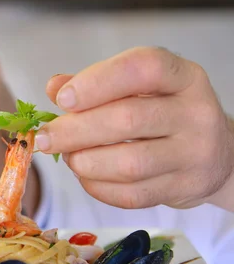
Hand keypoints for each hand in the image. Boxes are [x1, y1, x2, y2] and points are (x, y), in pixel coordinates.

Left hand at [35, 47, 233, 209]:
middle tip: (46, 137)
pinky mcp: (184, 188)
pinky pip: (131, 195)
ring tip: (68, 157)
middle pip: (128, 119)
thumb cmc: (164, 114)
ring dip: (85, 162)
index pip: (142, 68)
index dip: (97, 82)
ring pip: (129, 163)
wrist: (218, 155)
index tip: (62, 99)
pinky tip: (86, 176)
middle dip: (76, 130)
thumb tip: (54, 87)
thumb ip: (95, 83)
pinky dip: (98, 187)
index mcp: (182, 76)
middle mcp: (195, 113)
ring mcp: (194, 154)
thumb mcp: (139, 88)